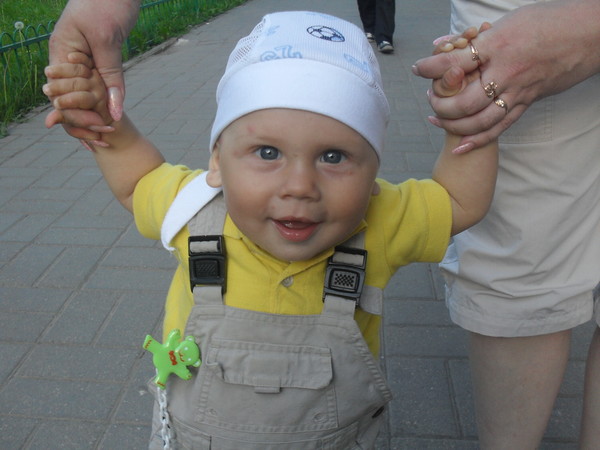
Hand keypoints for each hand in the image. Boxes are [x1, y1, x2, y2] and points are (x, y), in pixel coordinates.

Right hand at [47, 0, 139, 137]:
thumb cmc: (107, 4)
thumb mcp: (107, 41)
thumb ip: (111, 76)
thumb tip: (114, 112)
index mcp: (61, 53)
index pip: (61, 93)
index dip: (76, 114)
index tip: (96, 130)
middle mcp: (68, 60)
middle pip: (70, 99)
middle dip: (83, 121)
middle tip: (99, 142)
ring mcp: (81, 61)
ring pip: (83, 96)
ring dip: (92, 117)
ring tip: (102, 141)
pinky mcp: (96, 61)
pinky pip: (96, 88)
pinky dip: (102, 104)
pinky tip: (109, 122)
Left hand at [412, 0, 599, 151]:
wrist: (589, 34)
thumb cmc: (548, 21)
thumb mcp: (507, 21)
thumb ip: (475, 38)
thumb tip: (442, 44)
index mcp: (497, 46)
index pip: (454, 62)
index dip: (431, 67)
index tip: (418, 68)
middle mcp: (506, 72)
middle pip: (463, 101)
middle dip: (441, 104)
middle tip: (431, 97)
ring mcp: (518, 92)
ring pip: (479, 121)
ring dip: (453, 125)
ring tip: (437, 119)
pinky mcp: (527, 103)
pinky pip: (499, 128)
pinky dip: (477, 141)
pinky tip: (459, 147)